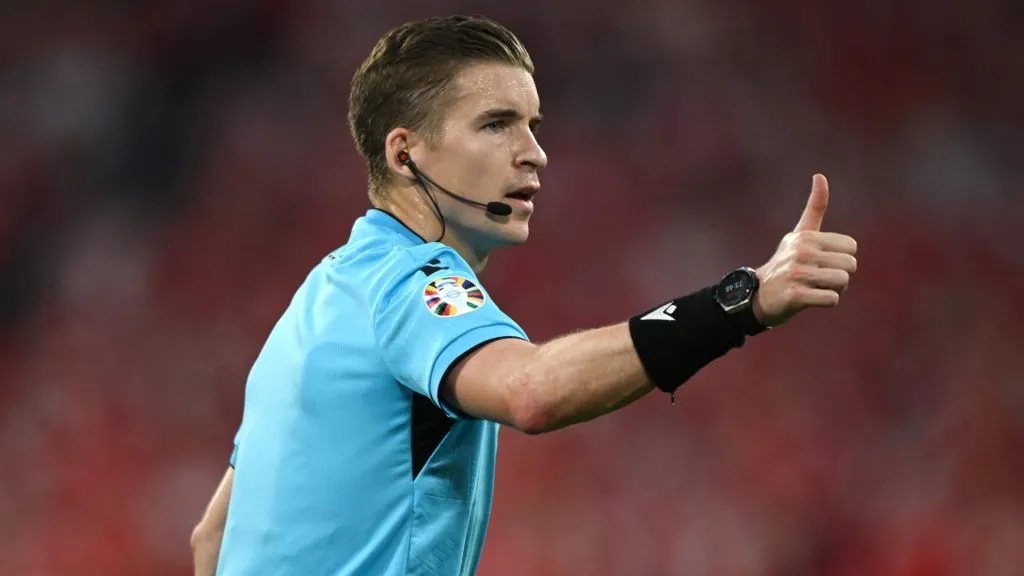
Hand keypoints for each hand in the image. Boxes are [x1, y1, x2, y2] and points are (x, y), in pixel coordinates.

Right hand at [752, 174, 857, 327]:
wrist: (758, 295)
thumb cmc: (786, 263)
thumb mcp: (799, 234)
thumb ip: (815, 207)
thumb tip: (820, 175)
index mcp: (806, 237)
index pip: (851, 247)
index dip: (841, 257)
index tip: (822, 261)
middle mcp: (801, 253)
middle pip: (850, 266)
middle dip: (840, 276)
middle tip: (818, 278)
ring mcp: (797, 274)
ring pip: (842, 282)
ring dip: (834, 289)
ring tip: (814, 288)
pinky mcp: (795, 295)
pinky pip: (831, 299)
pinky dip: (826, 301)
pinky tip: (810, 299)